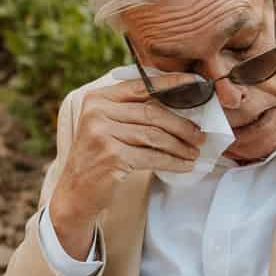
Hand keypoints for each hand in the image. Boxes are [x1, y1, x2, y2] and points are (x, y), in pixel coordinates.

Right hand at [48, 78, 204, 255]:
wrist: (76, 192)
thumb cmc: (97, 158)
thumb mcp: (107, 126)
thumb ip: (131, 111)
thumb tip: (178, 105)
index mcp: (98, 98)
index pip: (141, 86)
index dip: (172, 84)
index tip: (196, 83)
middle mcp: (98, 112)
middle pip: (152, 113)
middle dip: (181, 125)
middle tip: (199, 136)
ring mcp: (103, 133)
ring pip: (155, 135)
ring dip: (180, 145)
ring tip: (194, 152)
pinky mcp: (112, 156)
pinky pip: (152, 156)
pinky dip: (172, 161)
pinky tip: (184, 165)